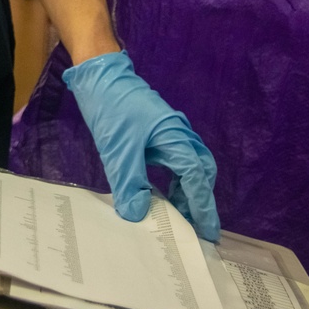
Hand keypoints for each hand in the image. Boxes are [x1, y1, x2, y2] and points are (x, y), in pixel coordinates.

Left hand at [62, 51, 219, 242]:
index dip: (203, 206)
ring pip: (191, 165)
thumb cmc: (112, 108)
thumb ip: (130, 184)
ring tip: (178, 214)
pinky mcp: (161, 130)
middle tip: (196, 227)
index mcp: (176, 138)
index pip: (197, 178)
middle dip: (201, 200)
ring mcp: (172, 130)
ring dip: (188, 189)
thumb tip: (137, 214)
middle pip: (201, 171)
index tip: (208, 232)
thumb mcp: (118, 150)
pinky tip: (164, 191)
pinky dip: (177, 178)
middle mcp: (180, 134)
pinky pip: (178, 159)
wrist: (100, 76)